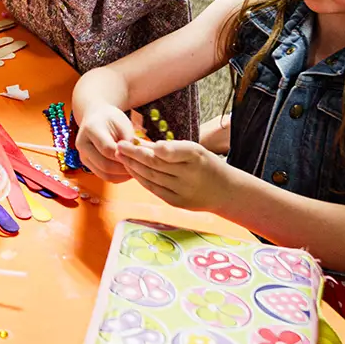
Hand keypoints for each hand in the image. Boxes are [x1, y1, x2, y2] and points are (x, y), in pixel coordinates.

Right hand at [72, 105, 136, 182]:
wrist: (96, 117)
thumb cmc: (112, 119)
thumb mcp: (123, 123)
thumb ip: (128, 141)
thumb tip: (134, 159)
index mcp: (91, 129)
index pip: (107, 149)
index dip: (123, 156)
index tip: (138, 157)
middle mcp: (82, 144)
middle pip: (104, 165)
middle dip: (124, 168)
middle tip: (140, 167)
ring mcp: (83, 156)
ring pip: (104, 174)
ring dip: (121, 176)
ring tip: (136, 171)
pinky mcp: (87, 164)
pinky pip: (103, 176)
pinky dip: (117, 177)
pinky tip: (128, 172)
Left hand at [116, 139, 232, 210]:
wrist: (225, 192)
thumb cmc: (206, 165)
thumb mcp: (195, 150)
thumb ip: (170, 148)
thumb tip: (139, 143)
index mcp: (196, 157)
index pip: (170, 152)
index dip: (150, 147)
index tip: (133, 140)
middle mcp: (190, 176)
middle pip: (156, 164)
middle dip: (134, 154)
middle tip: (119, 145)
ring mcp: (183, 191)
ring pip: (152, 177)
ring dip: (133, 166)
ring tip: (120, 156)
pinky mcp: (177, 203)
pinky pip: (154, 189)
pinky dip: (141, 179)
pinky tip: (132, 170)